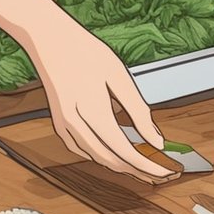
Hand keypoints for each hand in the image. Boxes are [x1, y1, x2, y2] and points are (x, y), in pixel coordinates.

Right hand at [29, 19, 170, 183]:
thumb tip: (156, 140)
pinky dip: (102, 157)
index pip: (125, 151)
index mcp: (93, 110)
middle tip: (158, 174)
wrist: (48, 38)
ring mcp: (63, 126)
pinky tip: (115, 155)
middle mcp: (75, 124)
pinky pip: (82, 151)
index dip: (147, 166)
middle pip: (111, 160)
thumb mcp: (119, 77)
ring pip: (96, 159)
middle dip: (137, 171)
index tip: (165, 172)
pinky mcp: (58, 125)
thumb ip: (139, 111)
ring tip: (142, 168)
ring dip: (121, 166)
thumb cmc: (84, 51)